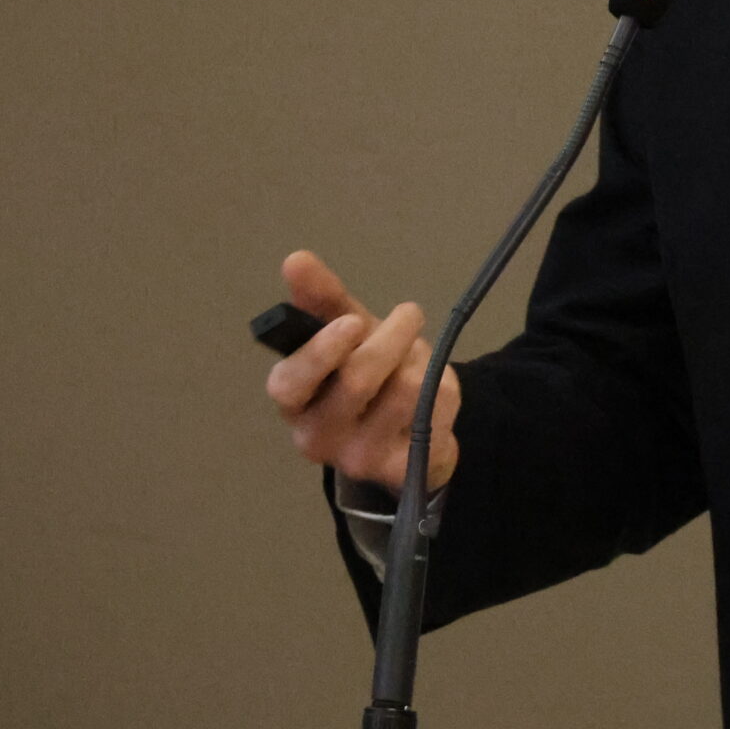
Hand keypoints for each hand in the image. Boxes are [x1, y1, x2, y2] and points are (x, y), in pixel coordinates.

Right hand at [263, 249, 460, 490]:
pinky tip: (432, 389)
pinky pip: (433, 408)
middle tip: (409, 314)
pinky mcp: (401, 468)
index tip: (353, 322)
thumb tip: (295, 260)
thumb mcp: (344, 333)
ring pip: (404, 389)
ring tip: (416, 355)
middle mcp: (316, 437)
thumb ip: (320, 299)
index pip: (289, 383)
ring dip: (419, 357)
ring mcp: (358, 458)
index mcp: (293, 401)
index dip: (321, 352)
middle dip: (391, 336)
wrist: (412, 432)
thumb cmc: (365, 373)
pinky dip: (440, 384)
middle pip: (358, 379)